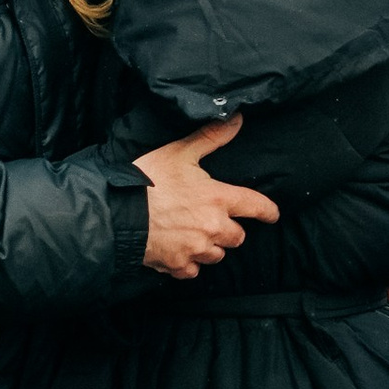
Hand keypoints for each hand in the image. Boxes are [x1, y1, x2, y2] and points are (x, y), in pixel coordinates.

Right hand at [136, 119, 280, 281]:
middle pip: (238, 237)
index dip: (268, 211)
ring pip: (217, 255)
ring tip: (194, 234)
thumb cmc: (148, 180)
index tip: (273, 215)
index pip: (256, 206)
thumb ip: (211, 137)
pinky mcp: (178, 266)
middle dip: (230, 229)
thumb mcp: (180, 152)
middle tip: (213, 219)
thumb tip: (237, 118)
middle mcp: (213, 228)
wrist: (116, 213)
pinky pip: (193, 270)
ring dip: (211, 246)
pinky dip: (189, 263)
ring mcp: (196, 250)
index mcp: (218, 199)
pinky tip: (178, 250)